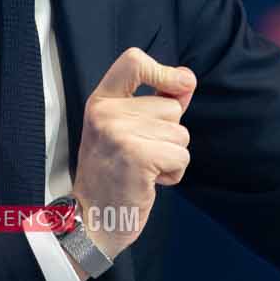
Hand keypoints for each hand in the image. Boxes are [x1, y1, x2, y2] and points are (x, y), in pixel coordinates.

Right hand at [70, 48, 195, 266]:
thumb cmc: (112, 176)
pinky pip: (181, 156)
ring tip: (143, 169)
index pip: (134, 61)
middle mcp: (106, 112)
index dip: (164, 71)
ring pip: (180, 134)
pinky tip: (150, 181)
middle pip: (171, 108)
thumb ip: (155, 104)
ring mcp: (119, 133)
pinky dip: (174, 173)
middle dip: (168, 135)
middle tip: (139, 156)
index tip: (178, 86)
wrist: (93, 219)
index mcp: (101, 101)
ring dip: (171, 156)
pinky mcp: (137, 155)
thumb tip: (186, 81)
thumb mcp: (124, 131)